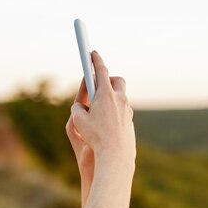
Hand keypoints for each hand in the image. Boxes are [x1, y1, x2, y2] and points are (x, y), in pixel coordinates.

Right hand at [69, 51, 134, 167]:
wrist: (115, 155)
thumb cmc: (95, 137)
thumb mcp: (78, 121)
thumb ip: (77, 108)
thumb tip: (82, 106)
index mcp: (106, 94)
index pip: (101, 71)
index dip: (95, 60)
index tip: (92, 53)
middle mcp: (120, 99)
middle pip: (117, 80)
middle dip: (108, 79)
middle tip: (98, 84)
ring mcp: (127, 110)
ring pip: (121, 96)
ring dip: (112, 97)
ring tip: (100, 106)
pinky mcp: (130, 121)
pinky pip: (123, 111)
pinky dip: (115, 111)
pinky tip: (107, 122)